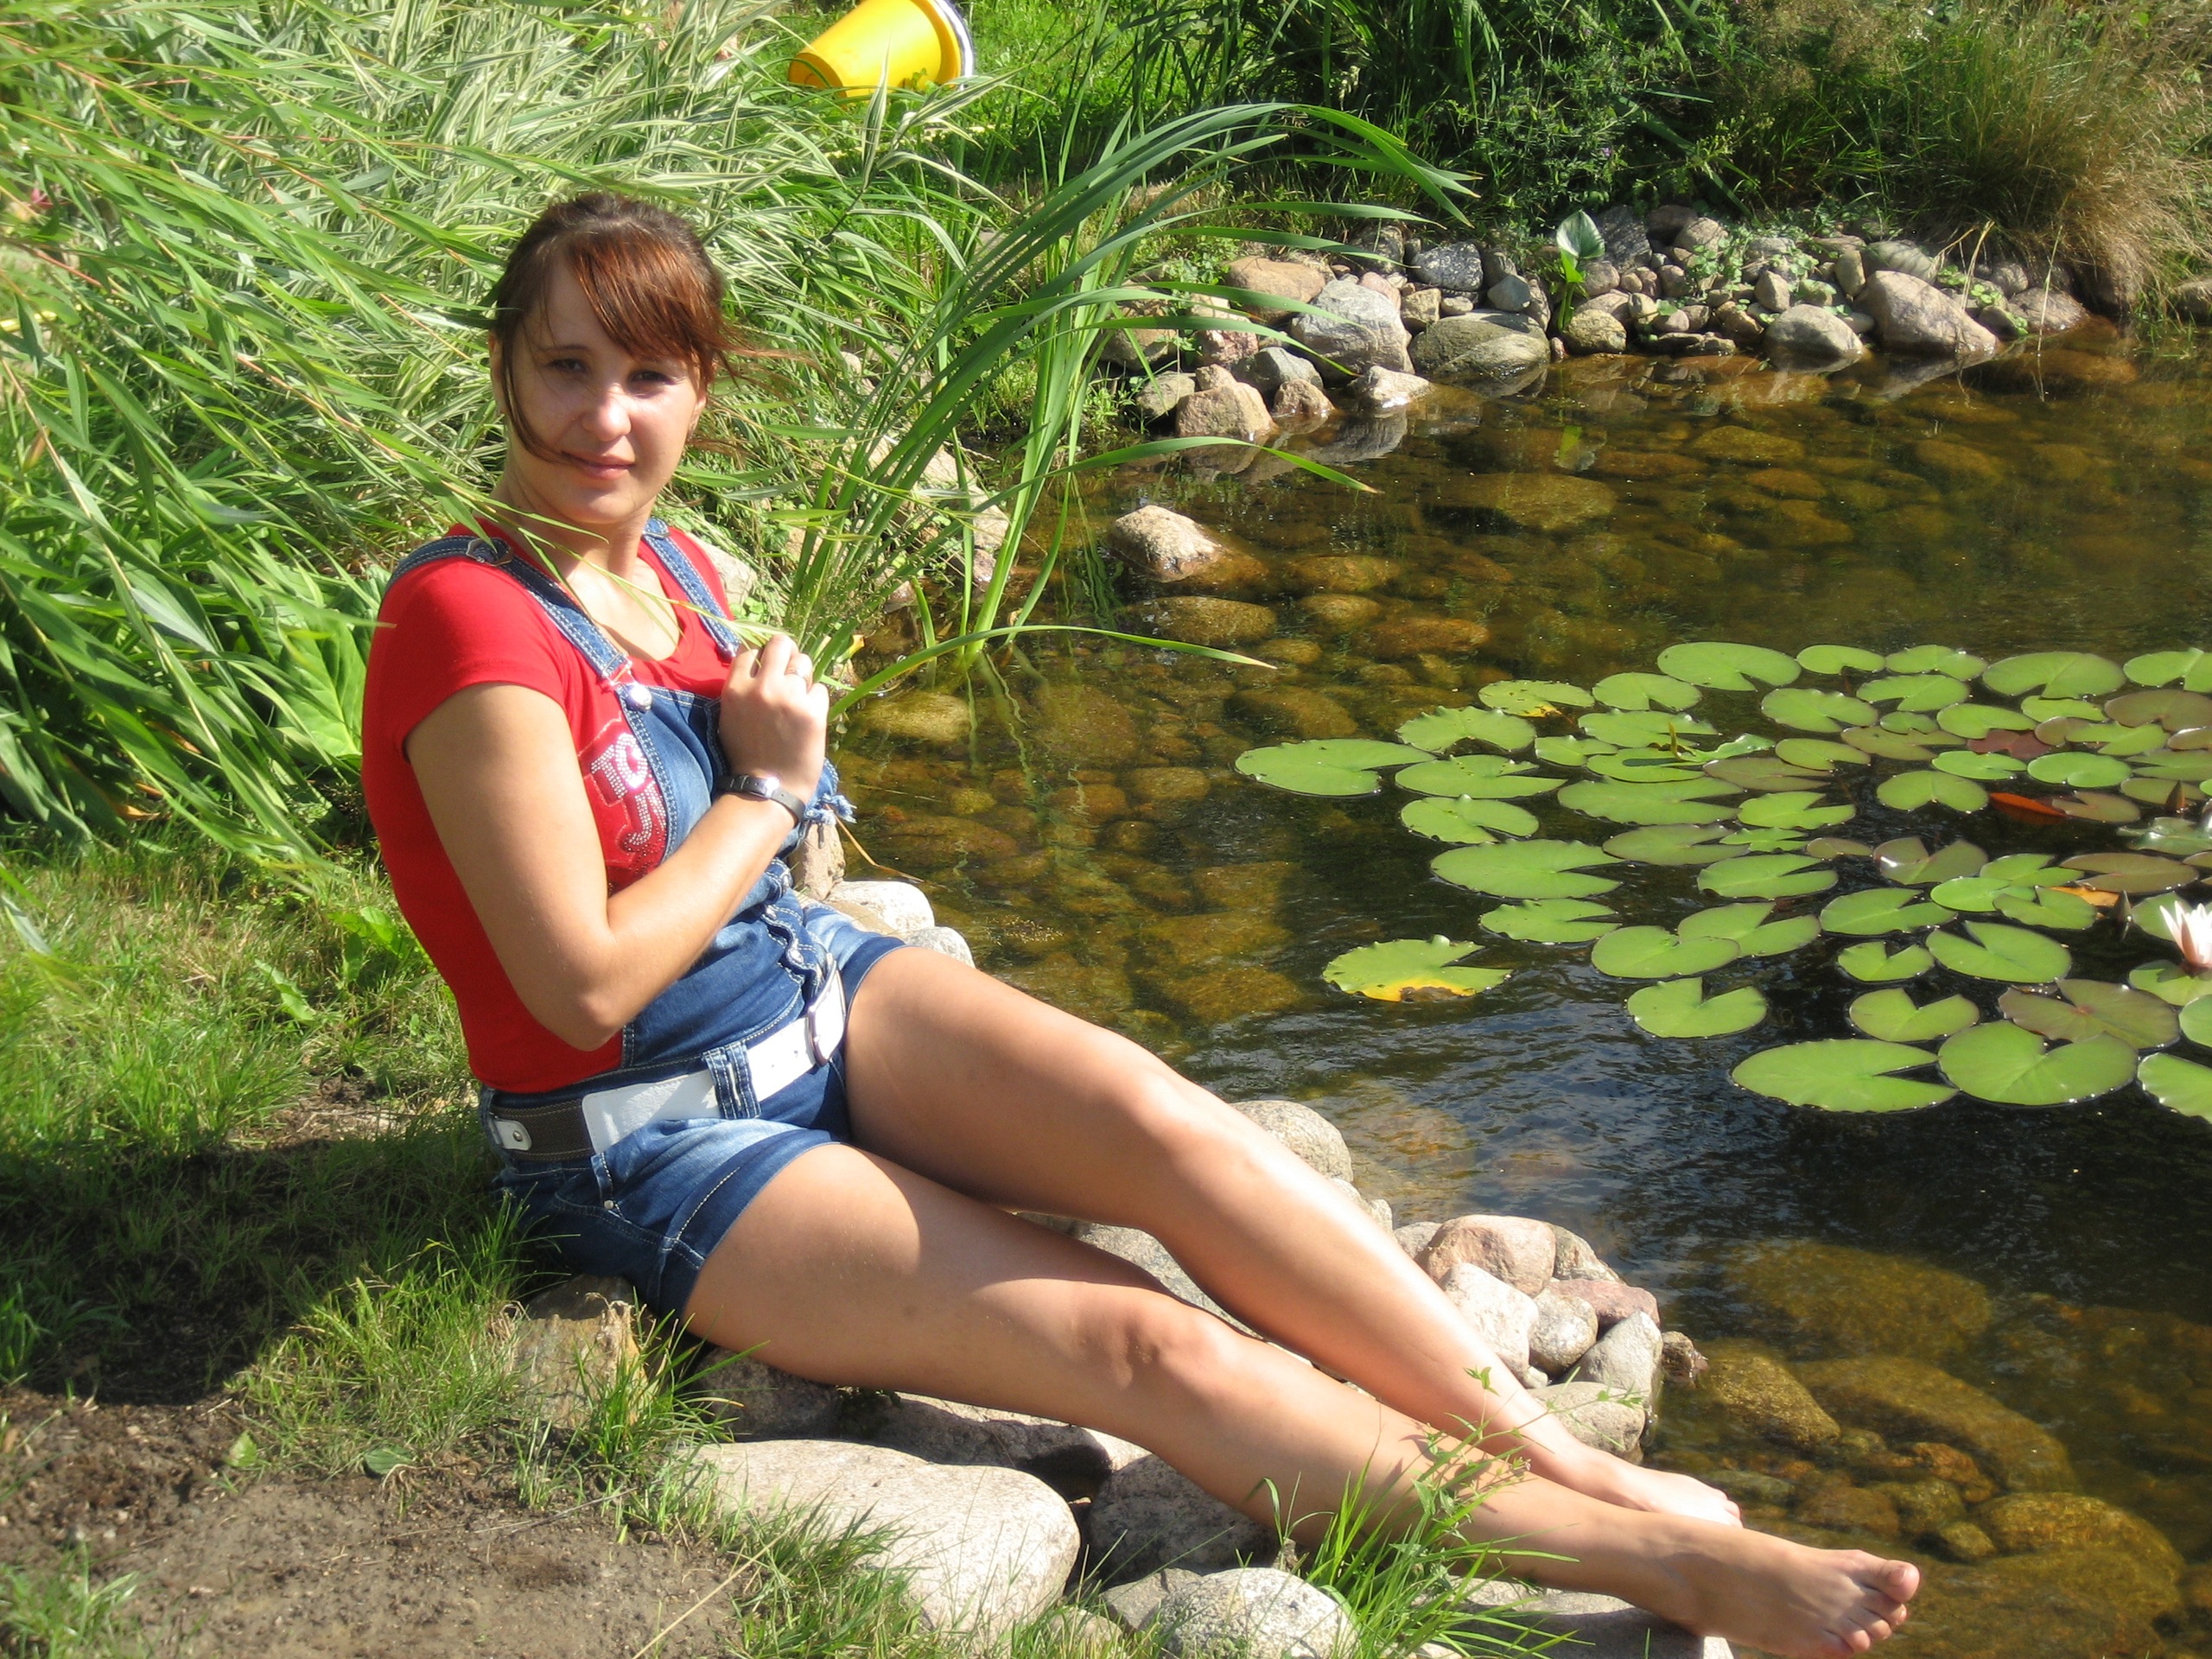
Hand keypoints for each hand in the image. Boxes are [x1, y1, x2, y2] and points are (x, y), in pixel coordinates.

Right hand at [718, 633, 827, 799]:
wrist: (768, 788)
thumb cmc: (746, 755)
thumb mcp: (730, 716)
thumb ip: (741, 688)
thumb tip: (758, 661)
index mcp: (736, 689)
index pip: (750, 650)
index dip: (761, 656)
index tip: (767, 667)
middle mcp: (763, 687)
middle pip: (781, 644)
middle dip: (786, 653)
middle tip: (789, 669)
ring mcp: (790, 697)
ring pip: (804, 662)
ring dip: (802, 676)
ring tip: (797, 697)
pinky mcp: (813, 711)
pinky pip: (819, 689)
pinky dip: (815, 700)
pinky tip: (806, 718)